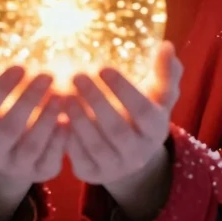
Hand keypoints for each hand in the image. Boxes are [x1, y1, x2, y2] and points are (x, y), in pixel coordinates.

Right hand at [0, 38, 67, 186]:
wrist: (6, 156)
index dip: (1, 88)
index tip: (21, 65)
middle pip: (9, 128)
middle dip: (29, 100)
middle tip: (48, 74)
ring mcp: (15, 165)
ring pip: (32, 145)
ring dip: (48, 119)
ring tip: (63, 93)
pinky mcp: (40, 172)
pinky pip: (51, 158)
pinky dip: (61, 139)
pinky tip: (71, 118)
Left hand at [65, 40, 181, 186]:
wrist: (131, 156)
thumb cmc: (142, 113)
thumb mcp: (158, 95)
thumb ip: (165, 72)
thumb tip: (166, 46)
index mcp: (156, 129)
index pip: (143, 110)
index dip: (123, 89)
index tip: (102, 66)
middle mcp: (139, 152)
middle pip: (117, 128)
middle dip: (96, 100)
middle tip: (76, 75)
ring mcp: (116, 166)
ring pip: (95, 145)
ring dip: (79, 119)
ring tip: (62, 94)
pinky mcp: (92, 174)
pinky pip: (78, 158)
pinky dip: (67, 139)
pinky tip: (55, 117)